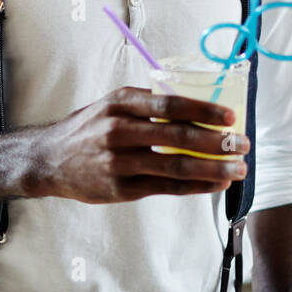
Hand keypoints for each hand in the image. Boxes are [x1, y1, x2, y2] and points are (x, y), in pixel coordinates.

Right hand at [31, 87, 249, 203]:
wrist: (49, 159)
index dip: (203, 111)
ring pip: (175, 167)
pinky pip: (165, 188)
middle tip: (243, 145)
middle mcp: (118, 130)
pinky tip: (215, 184)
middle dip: (216, 142)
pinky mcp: (120, 189)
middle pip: (177, 138)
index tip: (230, 116)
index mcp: (121, 102)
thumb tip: (198, 108)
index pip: (170, 104)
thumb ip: (149, 104)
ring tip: (237, 169)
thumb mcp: (113, 104)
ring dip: (212, 169)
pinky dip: (194, 187)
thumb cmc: (90, 127)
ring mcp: (118, 162)